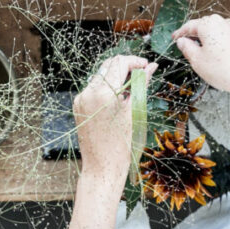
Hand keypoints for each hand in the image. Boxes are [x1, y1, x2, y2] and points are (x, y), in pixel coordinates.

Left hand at [74, 56, 157, 184]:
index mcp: (103, 94)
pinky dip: (107, 87)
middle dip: (125, 66)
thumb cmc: (122, 145)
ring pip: (100, 75)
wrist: (102, 167)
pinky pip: (93, 88)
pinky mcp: (78, 105)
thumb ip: (142, 85)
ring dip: (116, 76)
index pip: (119, 63)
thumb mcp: (135, 112)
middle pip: (108, 66)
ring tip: (133, 88)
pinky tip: (119, 98)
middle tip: (142, 73)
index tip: (146, 66)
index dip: (134, 61)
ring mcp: (80, 98)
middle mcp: (88, 92)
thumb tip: (151, 67)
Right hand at [172, 14, 229, 102]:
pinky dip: (224, 46)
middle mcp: (225, 23)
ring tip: (208, 58)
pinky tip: (223, 60)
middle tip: (189, 48)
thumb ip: (186, 48)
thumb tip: (183, 42)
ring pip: (218, 33)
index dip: (180, 33)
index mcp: (210, 24)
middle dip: (196, 37)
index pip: (189, 26)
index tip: (176, 38)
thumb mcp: (197, 61)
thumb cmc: (227, 71)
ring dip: (211, 41)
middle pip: (205, 27)